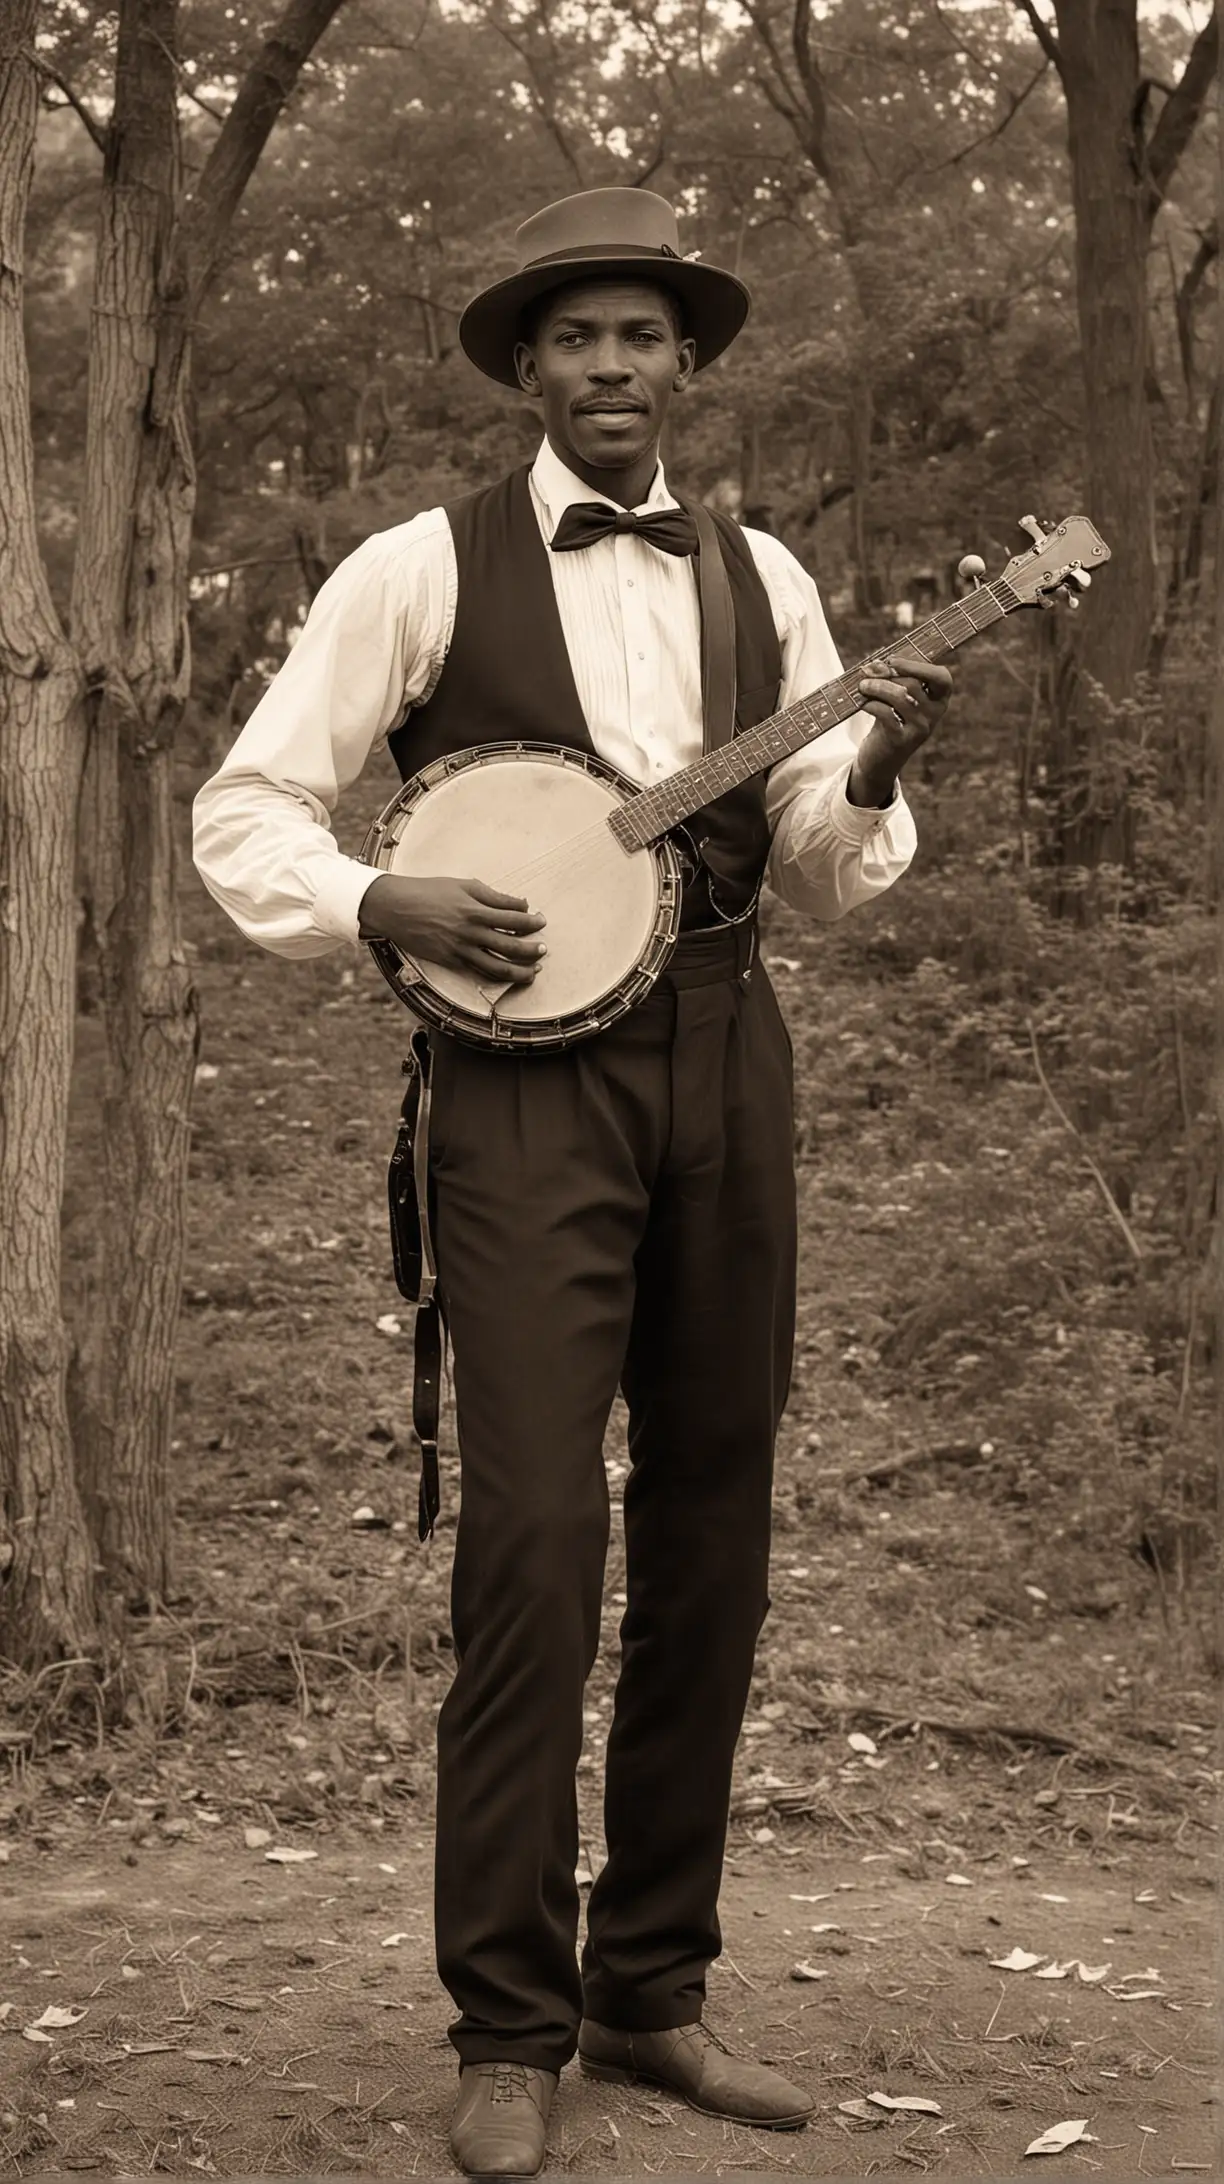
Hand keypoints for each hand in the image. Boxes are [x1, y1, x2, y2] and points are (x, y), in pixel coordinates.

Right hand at [358, 874, 546, 984]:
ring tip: (534, 971)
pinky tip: (507, 976)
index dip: (532, 921)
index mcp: (476, 908)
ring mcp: (460, 949)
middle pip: (511, 945)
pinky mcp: (450, 961)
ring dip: (520, 971)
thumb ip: (493, 896)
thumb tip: (521, 903)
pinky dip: (496, 976)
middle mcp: (470, 931)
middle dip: (532, 949)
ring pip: (498, 966)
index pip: (514, 917)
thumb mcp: (462, 885)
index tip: (541, 921)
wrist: (395, 907)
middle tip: (543, 949)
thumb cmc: (428, 891)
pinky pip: (478, 972)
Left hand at [848, 649, 954, 806]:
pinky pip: (886, 713)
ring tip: (863, 685)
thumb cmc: (891, 721)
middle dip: (886, 674)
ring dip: (877, 686)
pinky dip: (871, 704)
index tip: (893, 660)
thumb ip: (896, 680)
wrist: (881, 760)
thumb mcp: (900, 700)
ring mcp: (920, 729)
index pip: (943, 678)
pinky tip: (863, 703)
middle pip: (913, 684)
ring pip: (900, 696)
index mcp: (939, 700)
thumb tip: (878, 662)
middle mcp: (935, 715)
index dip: (919, 666)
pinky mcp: (901, 741)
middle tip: (867, 671)